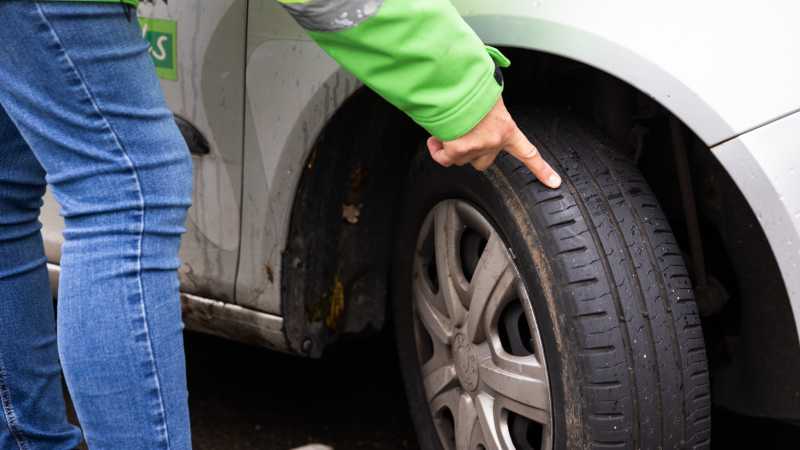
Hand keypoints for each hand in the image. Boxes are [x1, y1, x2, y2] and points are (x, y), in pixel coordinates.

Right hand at [426, 97, 561, 188]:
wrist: (457, 86)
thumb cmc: (473, 87)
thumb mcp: (492, 97)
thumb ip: (491, 109)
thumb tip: (485, 100)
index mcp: (507, 129)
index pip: (529, 153)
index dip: (542, 170)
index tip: (554, 182)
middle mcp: (494, 142)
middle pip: (484, 162)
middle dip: (472, 153)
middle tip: (463, 136)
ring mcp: (476, 148)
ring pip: (462, 159)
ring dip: (452, 146)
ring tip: (447, 128)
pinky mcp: (457, 150)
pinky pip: (444, 158)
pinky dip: (438, 150)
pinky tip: (435, 140)